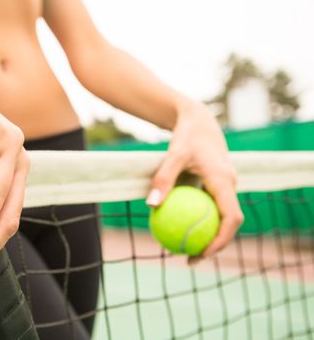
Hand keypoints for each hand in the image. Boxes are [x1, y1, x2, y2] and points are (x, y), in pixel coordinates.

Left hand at [146, 101, 243, 260]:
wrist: (198, 122)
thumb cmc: (186, 137)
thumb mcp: (173, 155)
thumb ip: (163, 179)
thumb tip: (151, 205)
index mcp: (225, 181)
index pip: (231, 217)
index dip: (221, 239)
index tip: (202, 253)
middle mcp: (230, 186)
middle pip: (228, 224)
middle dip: (214, 245)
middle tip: (190, 260)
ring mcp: (225, 187)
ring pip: (221, 218)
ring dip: (207, 236)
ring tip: (183, 251)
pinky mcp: (217, 187)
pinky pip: (210, 209)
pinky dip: (199, 222)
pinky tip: (178, 229)